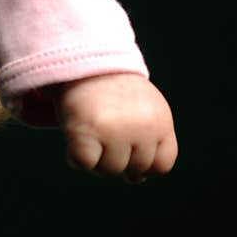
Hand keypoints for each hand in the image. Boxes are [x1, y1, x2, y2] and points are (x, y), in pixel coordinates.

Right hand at [54, 73, 177, 182]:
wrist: (84, 57)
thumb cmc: (113, 88)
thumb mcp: (143, 107)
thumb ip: (148, 141)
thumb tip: (136, 180)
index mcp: (161, 121)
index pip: (161, 165)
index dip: (143, 162)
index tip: (129, 146)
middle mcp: (142, 127)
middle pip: (134, 171)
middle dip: (119, 158)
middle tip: (106, 131)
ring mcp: (114, 131)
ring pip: (109, 170)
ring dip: (97, 158)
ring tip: (91, 130)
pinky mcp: (86, 132)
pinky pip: (84, 164)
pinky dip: (76, 157)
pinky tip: (75, 136)